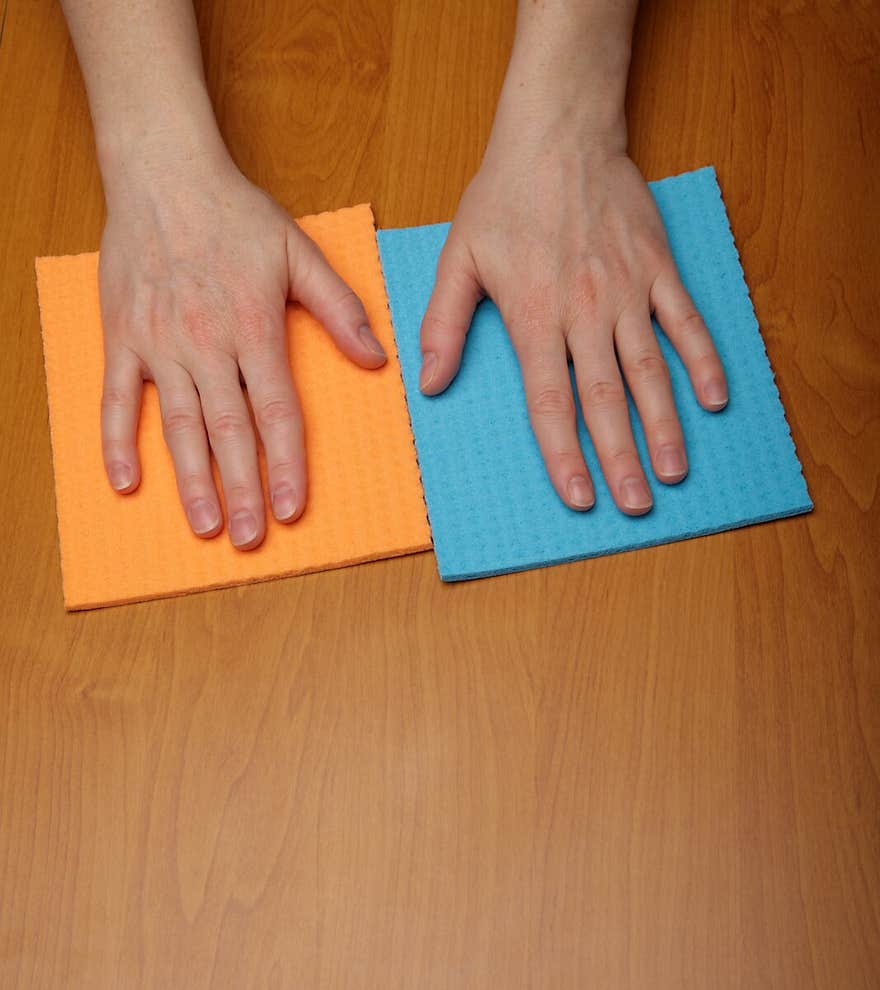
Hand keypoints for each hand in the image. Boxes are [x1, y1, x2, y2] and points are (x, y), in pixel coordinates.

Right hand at [99, 157, 386, 546]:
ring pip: (177, 425)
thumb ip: (340, 309)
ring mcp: (160, 343)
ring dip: (190, 481)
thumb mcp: (300, 251)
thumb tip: (378, 359)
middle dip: (241, 490)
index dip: (286, 464)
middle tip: (252, 537)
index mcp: (254, 328)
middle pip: (228, 432)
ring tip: (205, 526)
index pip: (276, 411)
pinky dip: (118, 442)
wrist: (162, 171)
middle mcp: (206, 343)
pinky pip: (117, 399)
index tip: (293, 507)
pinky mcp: (123, 338)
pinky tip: (126, 484)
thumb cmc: (235, 212)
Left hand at [420, 143, 727, 514]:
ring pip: (650, 370)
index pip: (550, 402)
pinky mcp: (657, 268)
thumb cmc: (504, 196)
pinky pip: (685, 320)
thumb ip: (442, 326)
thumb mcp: (457, 258)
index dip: (565, 455)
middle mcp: (584, 311)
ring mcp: (627, 290)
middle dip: (621, 457)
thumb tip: (428, 385)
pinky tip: (714, 399)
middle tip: (635, 505)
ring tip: (673, 472)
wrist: (559, 130)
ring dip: (664, 424)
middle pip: (605, 398)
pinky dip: (703, 359)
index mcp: (534, 317)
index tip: (579, 497)